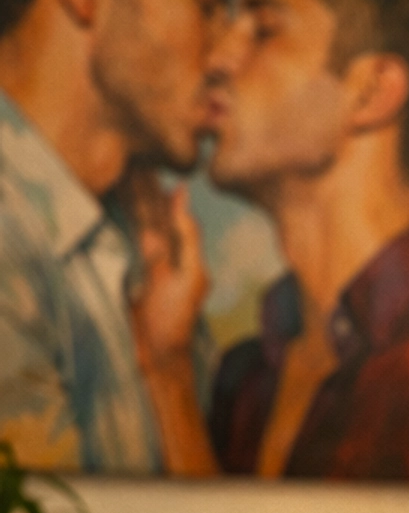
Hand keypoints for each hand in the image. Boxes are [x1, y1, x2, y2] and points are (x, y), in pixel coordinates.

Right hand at [128, 179, 208, 375]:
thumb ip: (187, 238)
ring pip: (139, 222)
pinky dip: (122, 218)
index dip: (159, 189)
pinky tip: (115, 200)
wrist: (157, 356)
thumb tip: (183, 198)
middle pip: (151, 213)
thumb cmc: (176, 321)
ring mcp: (146, 263)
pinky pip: (126, 238)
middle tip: (131, 155)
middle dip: (142, 187)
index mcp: (182, 252)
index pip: (168, 213)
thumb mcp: (189, 276)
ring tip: (124, 169)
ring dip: (131, 198)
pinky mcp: (129, 273)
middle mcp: (165, 254)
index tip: (150, 160)